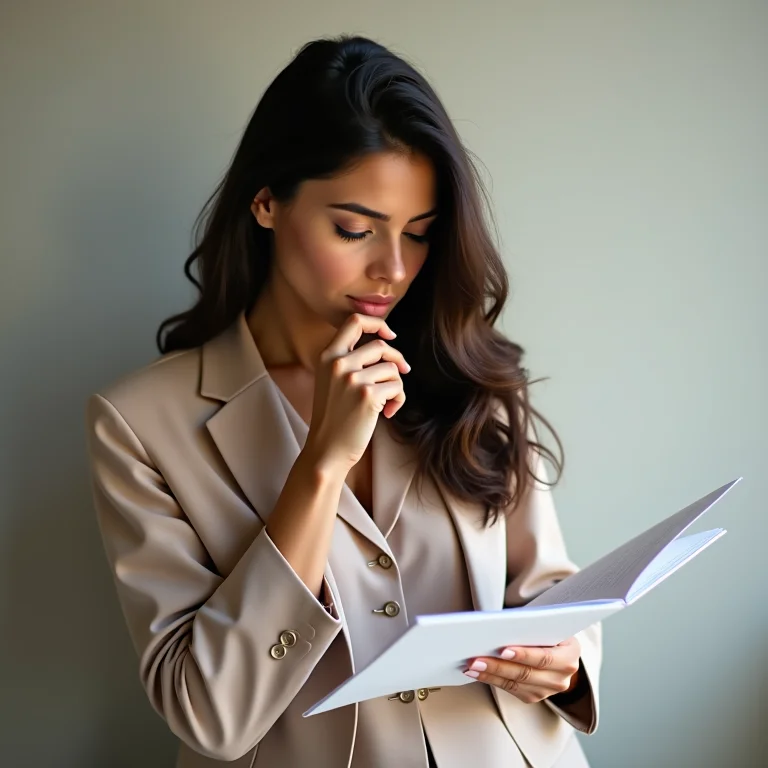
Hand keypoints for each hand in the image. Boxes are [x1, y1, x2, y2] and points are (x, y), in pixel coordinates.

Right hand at [304, 313, 410, 470]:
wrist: (327, 450)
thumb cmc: (335, 417)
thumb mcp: (331, 381)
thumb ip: (350, 360)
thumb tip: (385, 345)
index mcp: (328, 356)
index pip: (354, 321)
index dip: (378, 324)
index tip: (390, 335)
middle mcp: (339, 363)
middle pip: (380, 346)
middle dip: (397, 359)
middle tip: (403, 372)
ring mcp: (353, 379)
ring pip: (392, 369)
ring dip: (396, 386)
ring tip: (386, 403)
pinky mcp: (368, 396)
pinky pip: (397, 387)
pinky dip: (398, 400)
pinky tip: (387, 413)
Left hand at [463, 636, 580, 703]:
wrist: (558, 650)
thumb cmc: (548, 630)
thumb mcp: (548, 624)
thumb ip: (531, 626)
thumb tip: (500, 625)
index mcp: (570, 654)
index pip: (545, 657)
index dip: (524, 655)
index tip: (502, 650)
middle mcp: (562, 677)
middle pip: (526, 673)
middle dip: (498, 666)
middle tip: (476, 659)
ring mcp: (548, 690)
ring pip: (515, 684)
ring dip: (490, 675)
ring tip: (471, 666)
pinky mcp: (534, 696)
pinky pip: (511, 690)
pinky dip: (492, 680)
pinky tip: (477, 673)